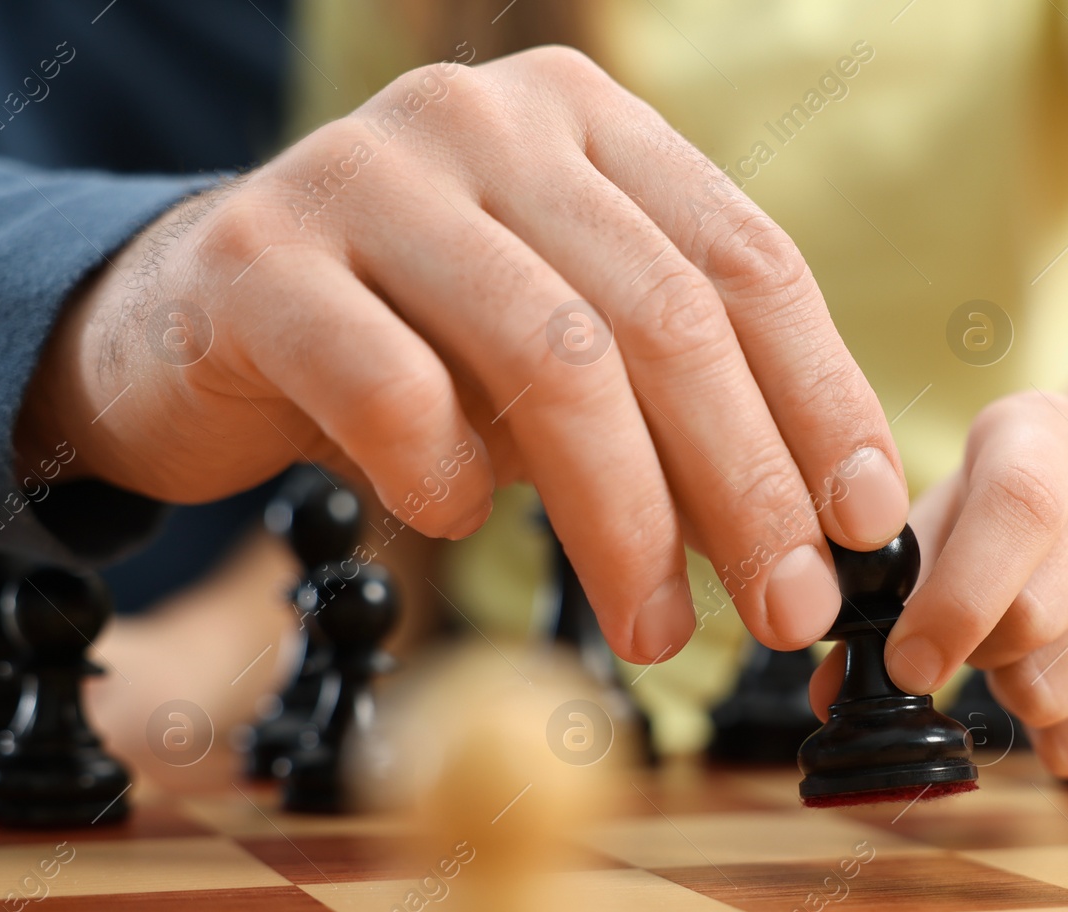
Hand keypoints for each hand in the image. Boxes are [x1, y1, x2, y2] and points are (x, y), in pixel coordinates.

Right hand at [20, 47, 909, 662]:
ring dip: (624, 518)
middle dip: (745, 485)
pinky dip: (448, 477)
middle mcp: (489, 121)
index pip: (748, 263)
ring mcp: (369, 174)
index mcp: (590, 123)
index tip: (868, 527)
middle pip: (665, 318)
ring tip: (654, 633)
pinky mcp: (257, 257)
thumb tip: (813, 537)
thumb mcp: (564, 354)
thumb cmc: (417, 345)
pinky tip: (462, 520)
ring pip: (550, 358)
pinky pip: (393, 389)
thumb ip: (674, 406)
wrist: (199, 318)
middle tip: (785, 611)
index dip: (823, 402)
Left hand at [809, 392, 1067, 776]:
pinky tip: (1063, 685)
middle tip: (963, 640)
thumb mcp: (940, 512)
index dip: (954, 598)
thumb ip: (883, 587)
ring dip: (1008, 694)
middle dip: (971, 651)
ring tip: (1019, 650)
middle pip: (1037, 618)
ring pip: (1058, 690)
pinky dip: (1053, 740)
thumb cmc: (1001, 515)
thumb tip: (834, 693)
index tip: (906, 661)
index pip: (1020, 509)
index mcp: (1053, 431)